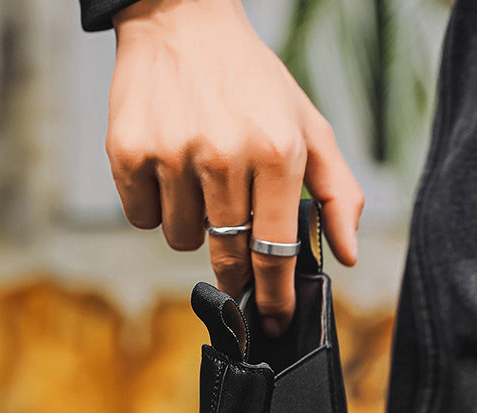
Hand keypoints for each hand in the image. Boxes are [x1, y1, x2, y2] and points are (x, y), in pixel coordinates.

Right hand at [108, 0, 363, 334]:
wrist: (180, 19)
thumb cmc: (252, 82)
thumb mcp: (308, 127)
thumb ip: (337, 193)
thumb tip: (348, 254)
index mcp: (276, 152)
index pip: (276, 251)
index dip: (275, 295)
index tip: (276, 319)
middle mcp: (225, 155)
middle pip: (228, 256)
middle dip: (235, 268)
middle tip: (235, 254)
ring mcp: (172, 154)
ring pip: (182, 241)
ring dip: (193, 226)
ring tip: (201, 178)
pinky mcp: (128, 152)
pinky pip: (144, 218)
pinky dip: (156, 206)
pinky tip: (169, 167)